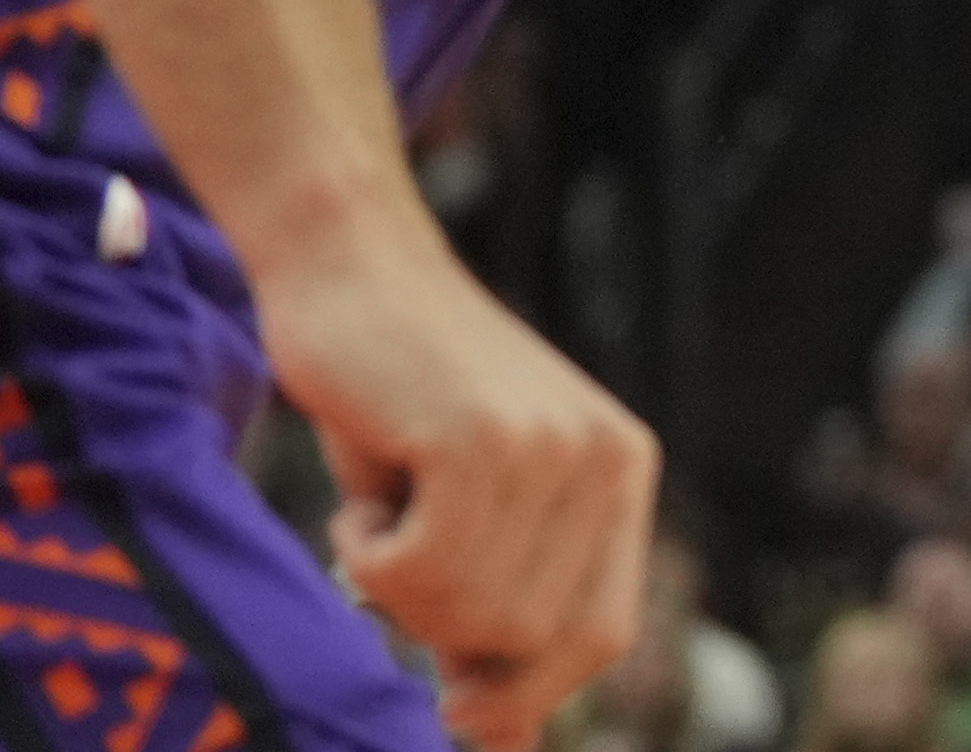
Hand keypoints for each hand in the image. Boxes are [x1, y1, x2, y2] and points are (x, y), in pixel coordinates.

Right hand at [271, 215, 656, 750]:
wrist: (348, 265)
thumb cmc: (396, 394)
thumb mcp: (468, 507)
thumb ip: (497, 604)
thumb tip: (502, 742)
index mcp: (622, 472)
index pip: (600, 634)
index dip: (527, 689)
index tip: (458, 707)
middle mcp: (606, 458)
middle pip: (524, 639)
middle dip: (439, 624)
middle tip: (392, 551)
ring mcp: (550, 447)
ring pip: (464, 613)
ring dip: (393, 583)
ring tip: (381, 502)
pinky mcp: (481, 440)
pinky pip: (411, 575)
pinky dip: (365, 553)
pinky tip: (364, 486)